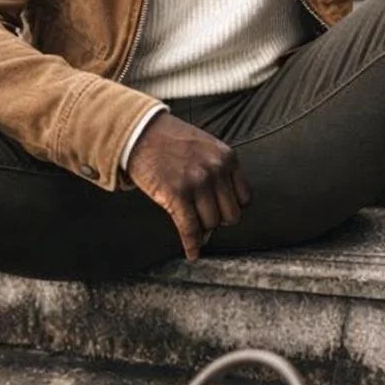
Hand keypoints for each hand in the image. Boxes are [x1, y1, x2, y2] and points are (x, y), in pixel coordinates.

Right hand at [126, 113, 250, 259]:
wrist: (140, 131)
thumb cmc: (171, 140)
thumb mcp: (205, 147)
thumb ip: (217, 174)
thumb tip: (217, 215)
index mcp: (227, 157)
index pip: (244, 198)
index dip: (230, 208)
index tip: (219, 211)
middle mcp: (216, 170)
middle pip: (230, 215)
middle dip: (218, 221)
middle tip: (203, 220)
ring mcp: (197, 182)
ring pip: (211, 223)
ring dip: (202, 230)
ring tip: (192, 228)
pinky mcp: (176, 193)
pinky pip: (190, 228)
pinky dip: (191, 244)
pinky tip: (191, 252)